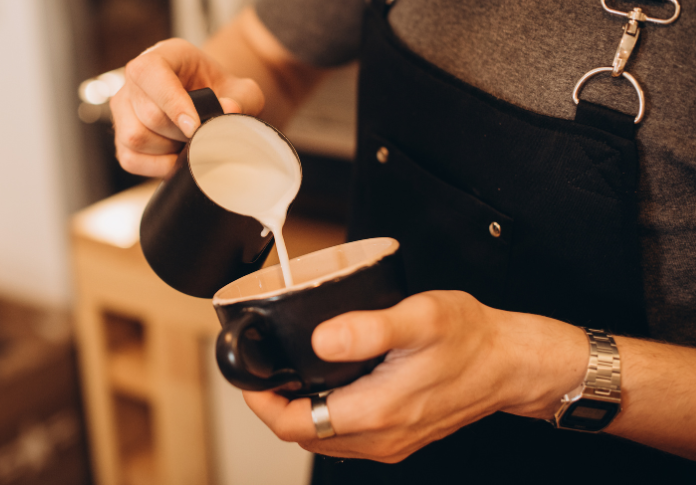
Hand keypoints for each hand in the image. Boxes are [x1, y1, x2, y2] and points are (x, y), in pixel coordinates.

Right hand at [110, 38, 264, 176]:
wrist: (210, 100)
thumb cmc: (221, 91)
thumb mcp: (242, 90)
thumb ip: (242, 99)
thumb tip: (228, 111)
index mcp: (163, 55)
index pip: (151, 72)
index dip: (172, 102)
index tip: (195, 126)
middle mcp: (135, 79)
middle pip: (149, 114)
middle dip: (181, 133)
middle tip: (203, 133)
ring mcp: (123, 107)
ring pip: (135, 137)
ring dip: (169, 148)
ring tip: (189, 141)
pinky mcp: (120, 136)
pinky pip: (130, 159)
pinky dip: (158, 165)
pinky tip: (177, 156)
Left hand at [243, 291, 586, 462]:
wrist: (511, 362)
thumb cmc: (470, 338)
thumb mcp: (419, 319)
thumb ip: (367, 330)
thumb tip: (320, 340)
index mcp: (378, 412)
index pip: (295, 424)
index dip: (262, 403)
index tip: (250, 377)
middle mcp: (382, 437)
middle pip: (304, 435)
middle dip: (276, 406)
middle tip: (267, 371)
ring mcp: (392, 441)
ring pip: (324, 438)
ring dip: (300, 411)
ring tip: (291, 374)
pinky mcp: (401, 435)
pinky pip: (348, 435)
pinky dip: (326, 414)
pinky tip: (329, 385)